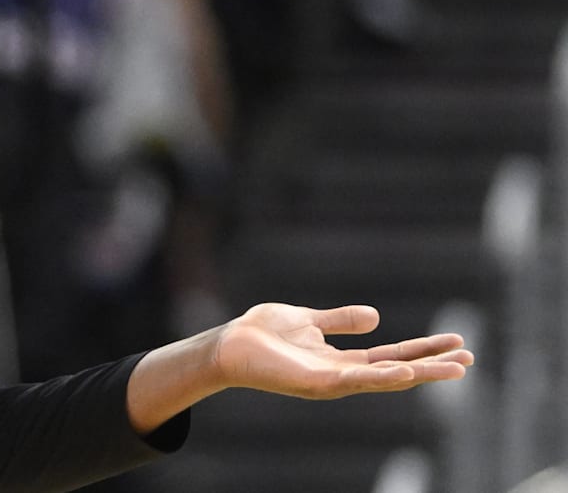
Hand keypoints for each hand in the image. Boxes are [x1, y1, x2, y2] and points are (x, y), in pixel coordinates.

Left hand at [214, 303, 473, 398]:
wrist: (229, 344)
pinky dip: (380, 377)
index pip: (391, 356)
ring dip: (418, 373)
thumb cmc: (263, 334)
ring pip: (383, 378)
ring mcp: (330, 381)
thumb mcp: (309, 320)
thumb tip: (376, 316)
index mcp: (340, 360)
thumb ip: (339, 321)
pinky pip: (354, 380)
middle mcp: (340, 374)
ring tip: (453, 369)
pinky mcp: (315, 383)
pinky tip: (404, 370)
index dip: (422, 350)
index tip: (456, 343)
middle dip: (432, 366)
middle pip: (396, 370)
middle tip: (469, 359)